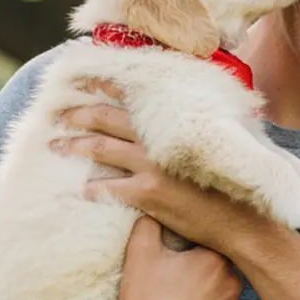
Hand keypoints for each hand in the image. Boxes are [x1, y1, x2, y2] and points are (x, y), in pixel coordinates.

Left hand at [52, 97, 268, 256]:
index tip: (84, 80)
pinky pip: (109, 188)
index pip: (133, 96)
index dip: (105, 86)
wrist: (243, 219)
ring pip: (102, 149)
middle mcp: (160, 140)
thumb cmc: (236, 181)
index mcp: (174, 124)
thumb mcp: (222, 143)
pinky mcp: (147, 194)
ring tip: (56, 145)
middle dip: (79, 114)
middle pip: (108, 119)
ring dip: (75, 146)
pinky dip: (92, 188)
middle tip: (59, 113)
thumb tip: (189, 112)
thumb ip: (200, 126)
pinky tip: (80, 190)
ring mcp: (152, 166)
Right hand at [101, 214, 243, 299]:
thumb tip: (155, 210)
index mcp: (216, 260)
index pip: (211, 243)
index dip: (193, 247)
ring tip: (178, 298)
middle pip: (218, 267)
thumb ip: (150, 221)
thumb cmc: (142, 298)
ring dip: (206, 292)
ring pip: (221, 292)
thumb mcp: (140, 249)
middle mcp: (232, 285)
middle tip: (175, 276)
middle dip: (201, 268)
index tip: (177, 254)